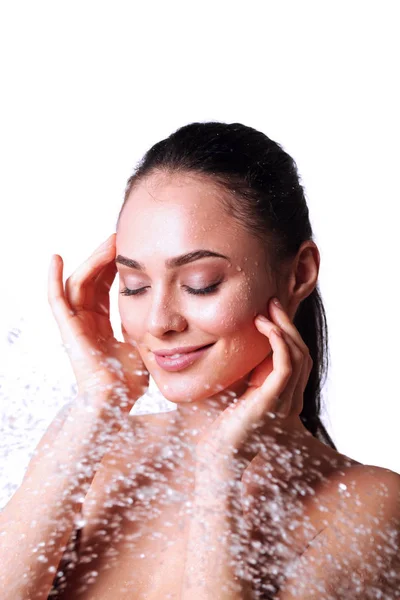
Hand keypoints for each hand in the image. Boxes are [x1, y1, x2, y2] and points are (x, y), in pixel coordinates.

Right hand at [48, 233, 148, 413]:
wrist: (114, 404)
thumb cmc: (128, 384)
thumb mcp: (144, 348)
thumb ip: (147, 331)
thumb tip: (168, 318)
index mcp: (103, 326)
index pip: (106, 288)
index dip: (115, 268)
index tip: (131, 249)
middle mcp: (87, 322)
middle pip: (92, 280)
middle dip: (105, 258)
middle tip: (121, 237)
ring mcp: (76, 325)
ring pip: (79, 283)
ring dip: (92, 260)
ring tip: (110, 242)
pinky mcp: (68, 330)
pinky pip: (56, 300)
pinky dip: (52, 279)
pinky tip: (55, 258)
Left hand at [195, 297, 312, 476]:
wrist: (218, 459)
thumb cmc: (222, 430)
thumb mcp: (237, 396)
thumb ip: (246, 378)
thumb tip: (234, 351)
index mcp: (286, 399)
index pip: (299, 360)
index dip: (289, 334)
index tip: (271, 314)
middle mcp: (291, 400)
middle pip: (303, 353)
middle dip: (289, 325)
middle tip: (273, 303)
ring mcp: (284, 402)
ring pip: (299, 356)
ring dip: (284, 328)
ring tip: (267, 311)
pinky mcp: (271, 401)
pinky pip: (286, 366)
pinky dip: (279, 343)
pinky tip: (266, 327)